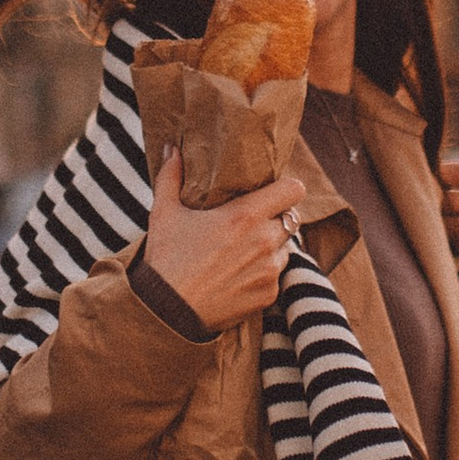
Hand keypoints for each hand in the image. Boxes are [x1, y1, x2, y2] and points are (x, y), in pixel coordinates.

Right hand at [143, 153, 309, 328]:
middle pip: (292, 218)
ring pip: (286, 249)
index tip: (273, 192)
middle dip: (276, 218)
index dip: (286, 188)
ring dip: (272, 248)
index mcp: (245, 215)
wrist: (167, 311)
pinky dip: (263, 274)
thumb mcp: (164, 213)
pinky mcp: (268, 295)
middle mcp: (265, 241)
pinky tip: (239, 275)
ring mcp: (270, 270)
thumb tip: (171, 148)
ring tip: (244, 251)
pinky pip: (276, 277)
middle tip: (254, 222)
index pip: (293, 190)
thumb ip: (171, 177)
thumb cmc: (166, 259)